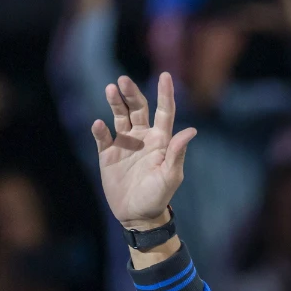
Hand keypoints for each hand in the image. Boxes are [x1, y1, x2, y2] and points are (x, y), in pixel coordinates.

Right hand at [91, 73, 195, 229]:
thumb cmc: (158, 196)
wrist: (138, 214)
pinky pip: (103, 137)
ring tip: (111, 89)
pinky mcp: (108, 154)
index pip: (164, 112)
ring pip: (119, 117)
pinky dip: (100, 130)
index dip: (165, 94)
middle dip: (131, 93)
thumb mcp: (170, 175)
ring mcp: (125, 144)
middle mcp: (143, 138)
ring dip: (115, 103)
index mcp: (161, 141)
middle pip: (138, 109)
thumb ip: (177, 152)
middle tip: (123, 81)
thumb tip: (191, 130)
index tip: (165, 75)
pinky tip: (99, 125)